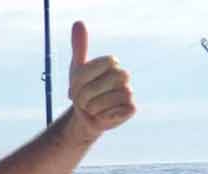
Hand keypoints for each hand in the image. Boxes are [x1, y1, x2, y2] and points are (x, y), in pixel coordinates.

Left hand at [67, 21, 134, 138]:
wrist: (84, 116)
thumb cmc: (81, 91)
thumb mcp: (76, 69)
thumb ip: (79, 47)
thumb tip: (78, 23)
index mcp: (112, 64)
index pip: (103, 63)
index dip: (85, 78)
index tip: (76, 85)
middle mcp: (123, 75)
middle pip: (106, 81)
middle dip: (86, 94)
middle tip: (82, 100)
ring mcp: (129, 92)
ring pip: (109, 98)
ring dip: (92, 106)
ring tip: (91, 108)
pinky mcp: (131, 108)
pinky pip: (114, 111)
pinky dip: (102, 115)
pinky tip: (102, 115)